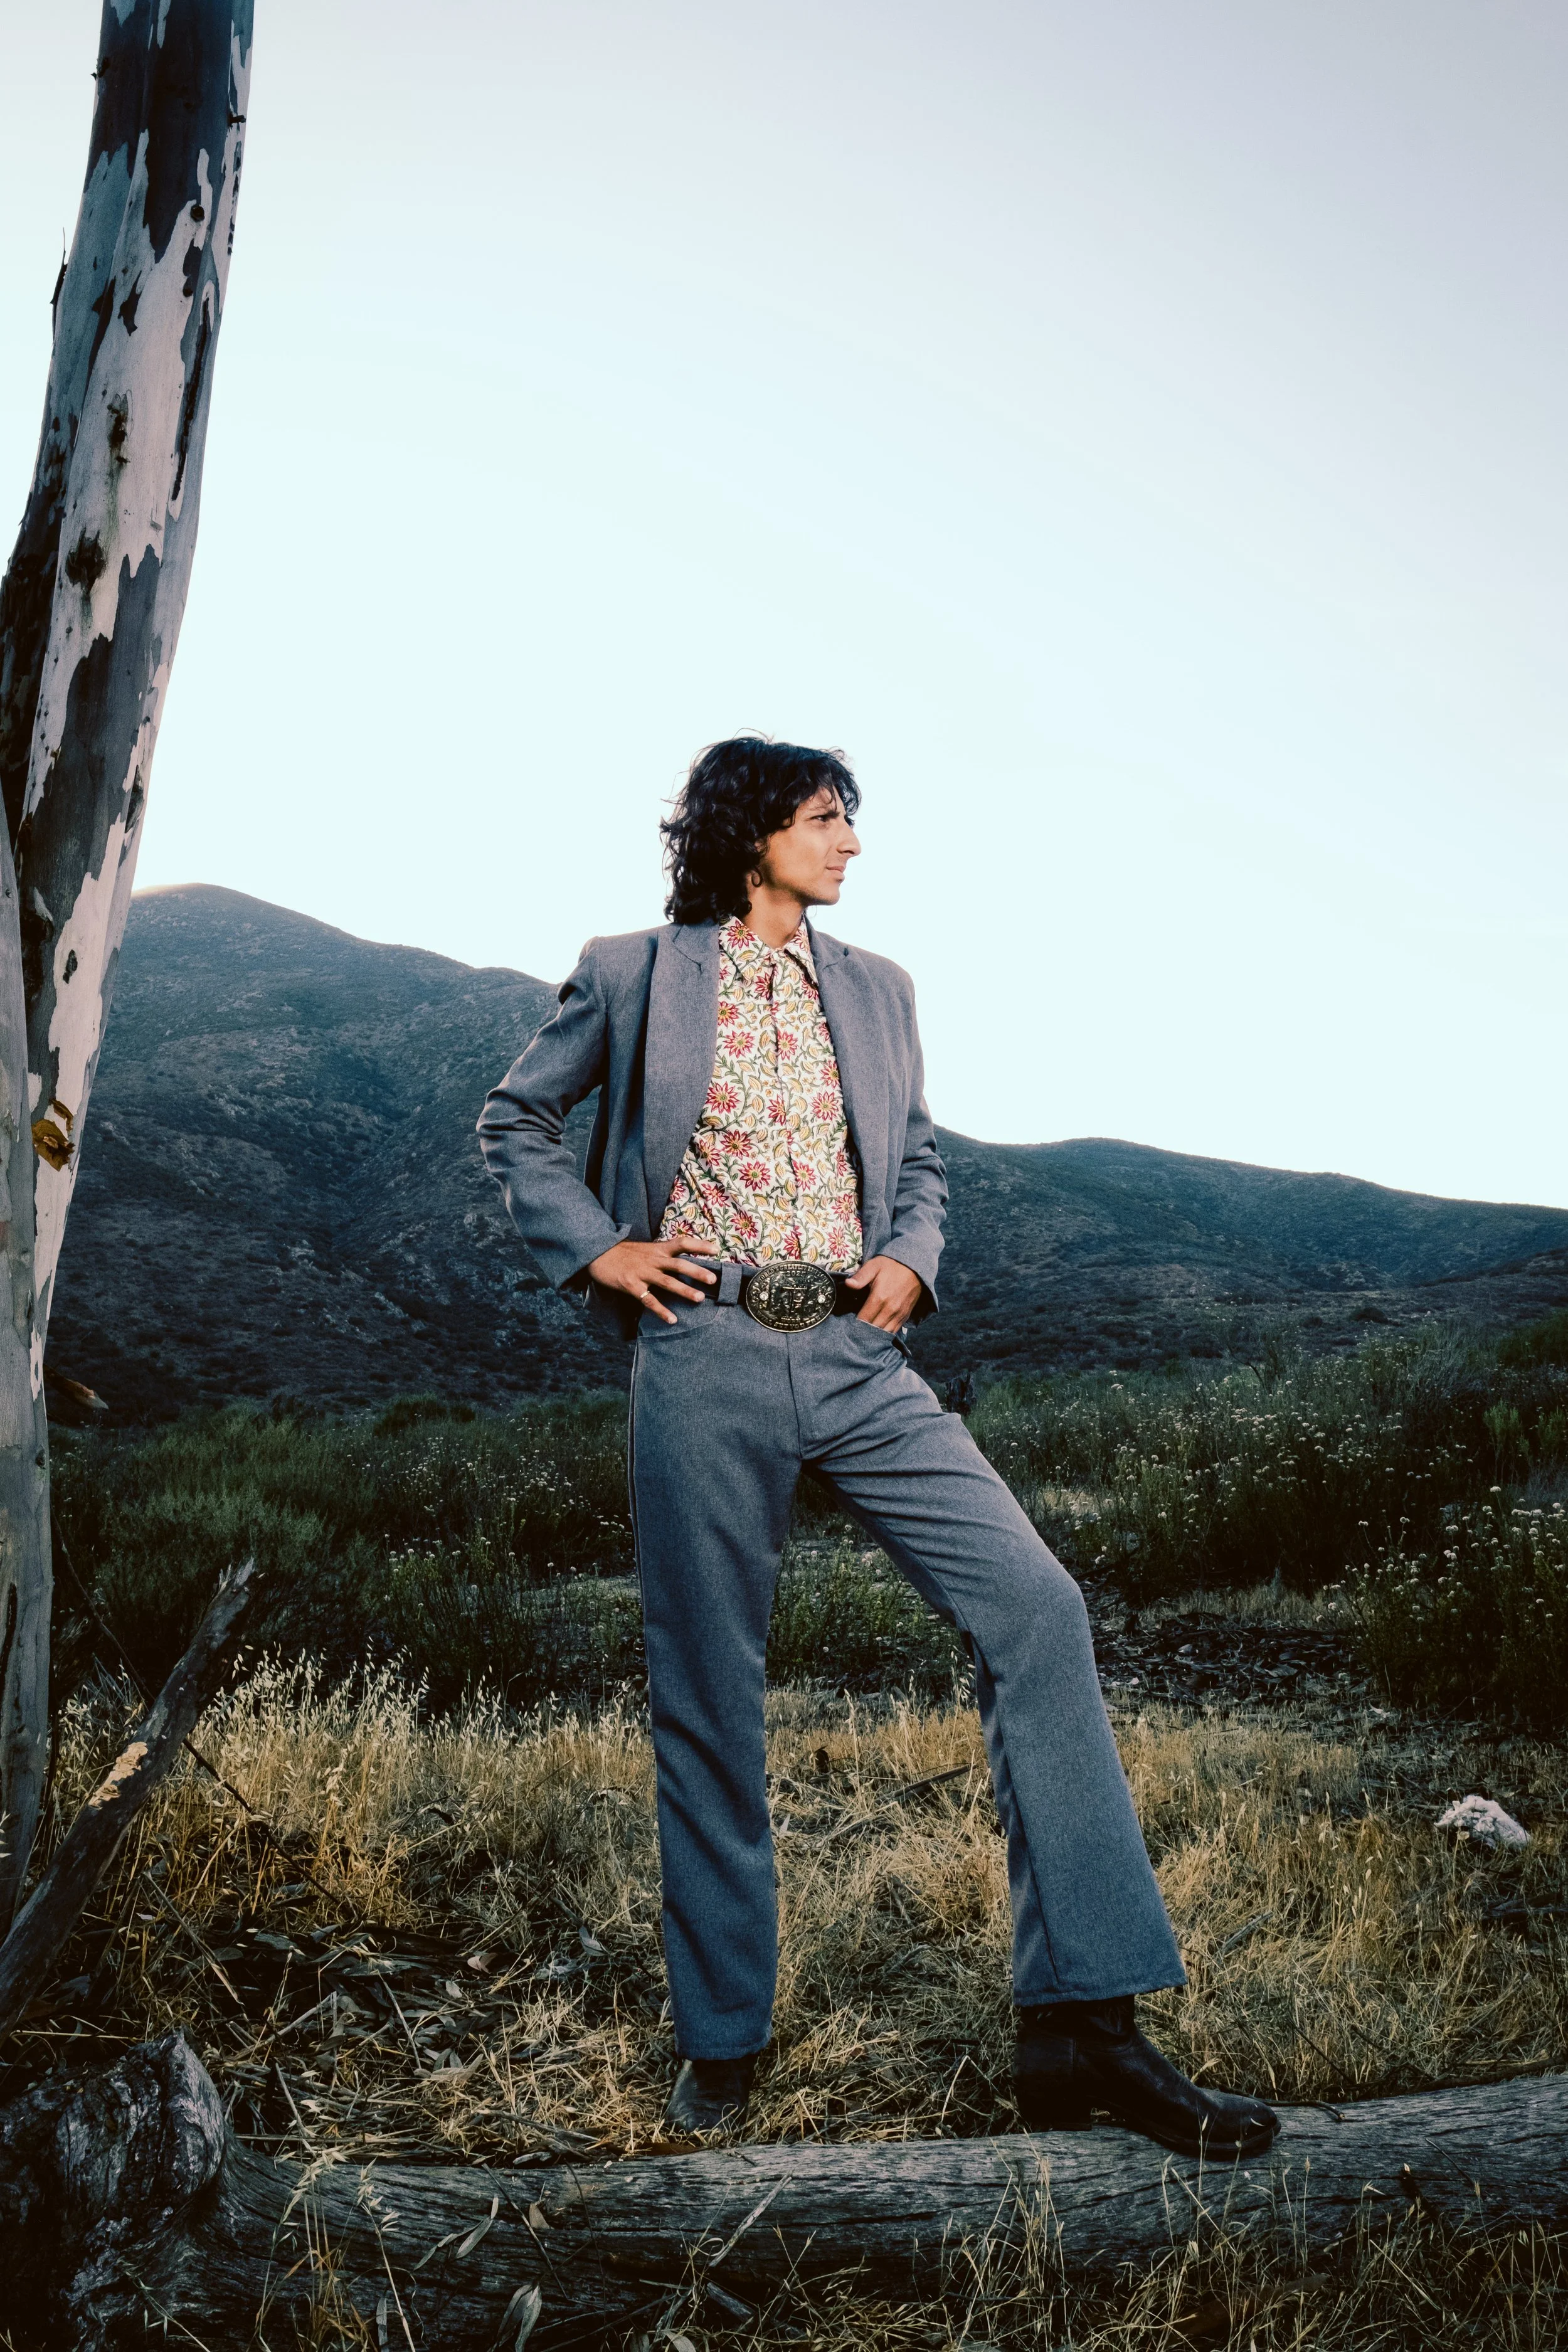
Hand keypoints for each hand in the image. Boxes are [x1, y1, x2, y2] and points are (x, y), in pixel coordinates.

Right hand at [588, 1236, 718, 1324]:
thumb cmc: (624, 1253)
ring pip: (667, 1282)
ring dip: (684, 1290)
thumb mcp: (646, 1248)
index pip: (682, 1243)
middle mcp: (653, 1259)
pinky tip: (672, 1320)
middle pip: (679, 1264)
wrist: (598, 1253)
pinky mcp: (631, 1285)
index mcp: (658, 1249)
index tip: (716, 1249)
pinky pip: (649, 1300)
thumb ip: (663, 1253)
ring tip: (699, 1299)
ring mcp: (642, 1273)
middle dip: (697, 1272)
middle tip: (713, 1279)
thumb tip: (682, 1259)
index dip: (699, 1245)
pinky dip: (661, 1311)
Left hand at [842, 1255, 921, 1331]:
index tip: (847, 1324)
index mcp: (879, 1298)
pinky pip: (894, 1331)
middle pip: (872, 1329)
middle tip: (853, 1331)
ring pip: (883, 1333)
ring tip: (864, 1334)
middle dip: (862, 1332)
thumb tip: (848, 1284)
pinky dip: (884, 1334)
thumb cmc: (891, 1266)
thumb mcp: (874, 1266)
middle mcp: (890, 1309)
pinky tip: (877, 1333)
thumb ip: (861, 1276)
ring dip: (873, 1335)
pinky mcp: (905, 1316)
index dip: (854, 1324)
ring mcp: (899, 1314)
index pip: (863, 1319)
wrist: (914, 1266)